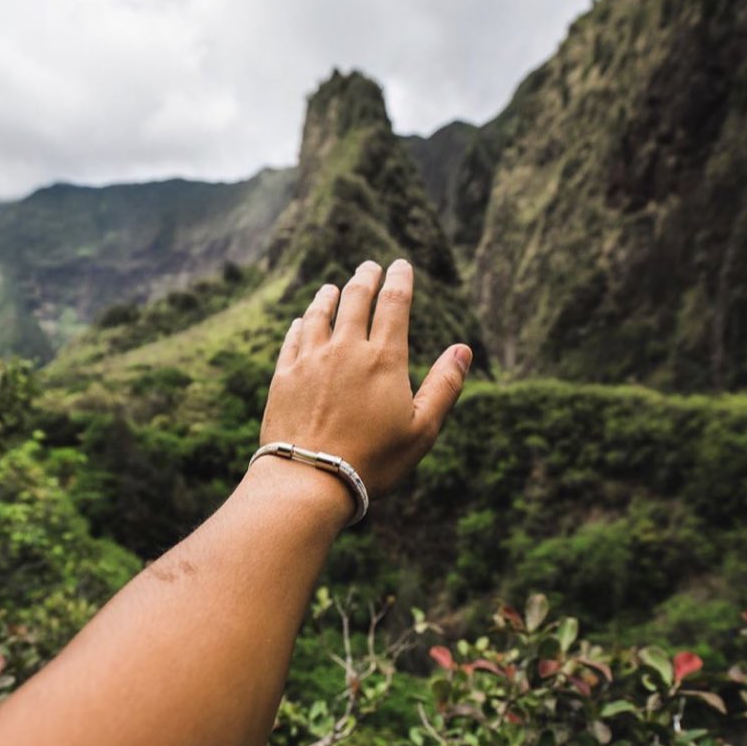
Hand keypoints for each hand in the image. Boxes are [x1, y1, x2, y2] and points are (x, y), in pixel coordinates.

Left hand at [260, 259, 472, 499]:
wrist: (309, 479)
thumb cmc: (373, 461)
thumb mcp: (422, 430)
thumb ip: (444, 386)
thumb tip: (463, 350)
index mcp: (383, 359)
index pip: (393, 305)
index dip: (399, 281)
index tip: (401, 266)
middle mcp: (345, 350)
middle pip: (355, 300)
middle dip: (365, 279)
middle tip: (370, 267)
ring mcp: (310, 361)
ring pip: (319, 316)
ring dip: (328, 297)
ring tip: (332, 287)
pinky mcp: (283, 378)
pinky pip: (293, 340)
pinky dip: (300, 326)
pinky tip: (301, 322)